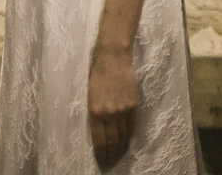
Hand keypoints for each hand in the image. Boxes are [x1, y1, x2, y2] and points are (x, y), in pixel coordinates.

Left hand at [88, 45, 136, 169]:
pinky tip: (126, 143)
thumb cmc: (96, 71)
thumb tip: (97, 128)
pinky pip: (131, 126)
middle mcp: (110, 113)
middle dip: (110, 155)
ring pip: (123, 136)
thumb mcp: (89, 92)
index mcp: (95, 110)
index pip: (100, 140)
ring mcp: (123, 110)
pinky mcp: (133, 105)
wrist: (113, 56)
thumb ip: (94, 111)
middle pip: (112, 141)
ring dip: (120, 149)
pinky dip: (129, 137)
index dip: (101, 153)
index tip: (101, 161)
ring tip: (117, 157)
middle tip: (109, 164)